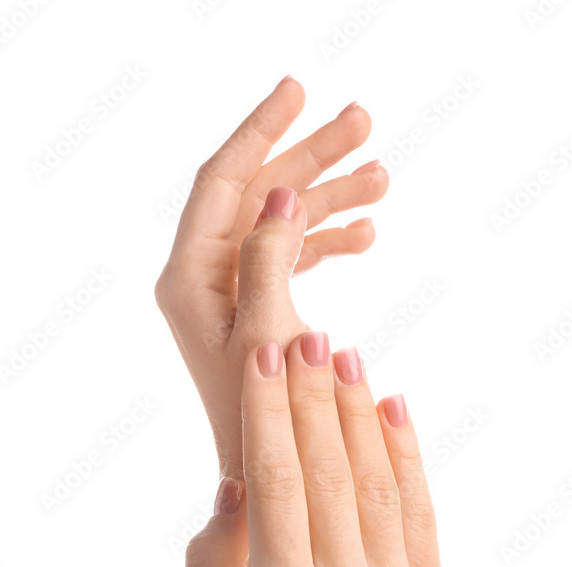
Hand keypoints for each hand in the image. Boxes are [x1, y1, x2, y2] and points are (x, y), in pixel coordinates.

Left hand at [155, 77, 388, 477]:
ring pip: (279, 223)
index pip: (221, 182)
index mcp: (188, 276)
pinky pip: (289, 257)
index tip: (299, 90)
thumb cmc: (262, 414)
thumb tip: (280, 191)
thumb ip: (268, 254)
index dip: (260, 131)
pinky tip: (367, 232)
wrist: (267, 470)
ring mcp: (228, 292)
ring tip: (382, 177)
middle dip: (310, 158)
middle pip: (255, 194)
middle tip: (363, 122)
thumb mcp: (267, 329)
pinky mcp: (254, 309)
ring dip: (328, 198)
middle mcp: (202, 277)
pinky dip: (326, 241)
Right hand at [175, 331, 446, 566]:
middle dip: (313, 393)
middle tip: (303, 332)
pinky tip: (395, 409)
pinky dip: (409, 458)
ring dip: (359, 411)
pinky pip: (420, 515)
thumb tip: (232, 488)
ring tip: (345, 352)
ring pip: (379, 482)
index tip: (263, 357)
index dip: (268, 412)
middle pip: (330, 468)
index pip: (277, 482)